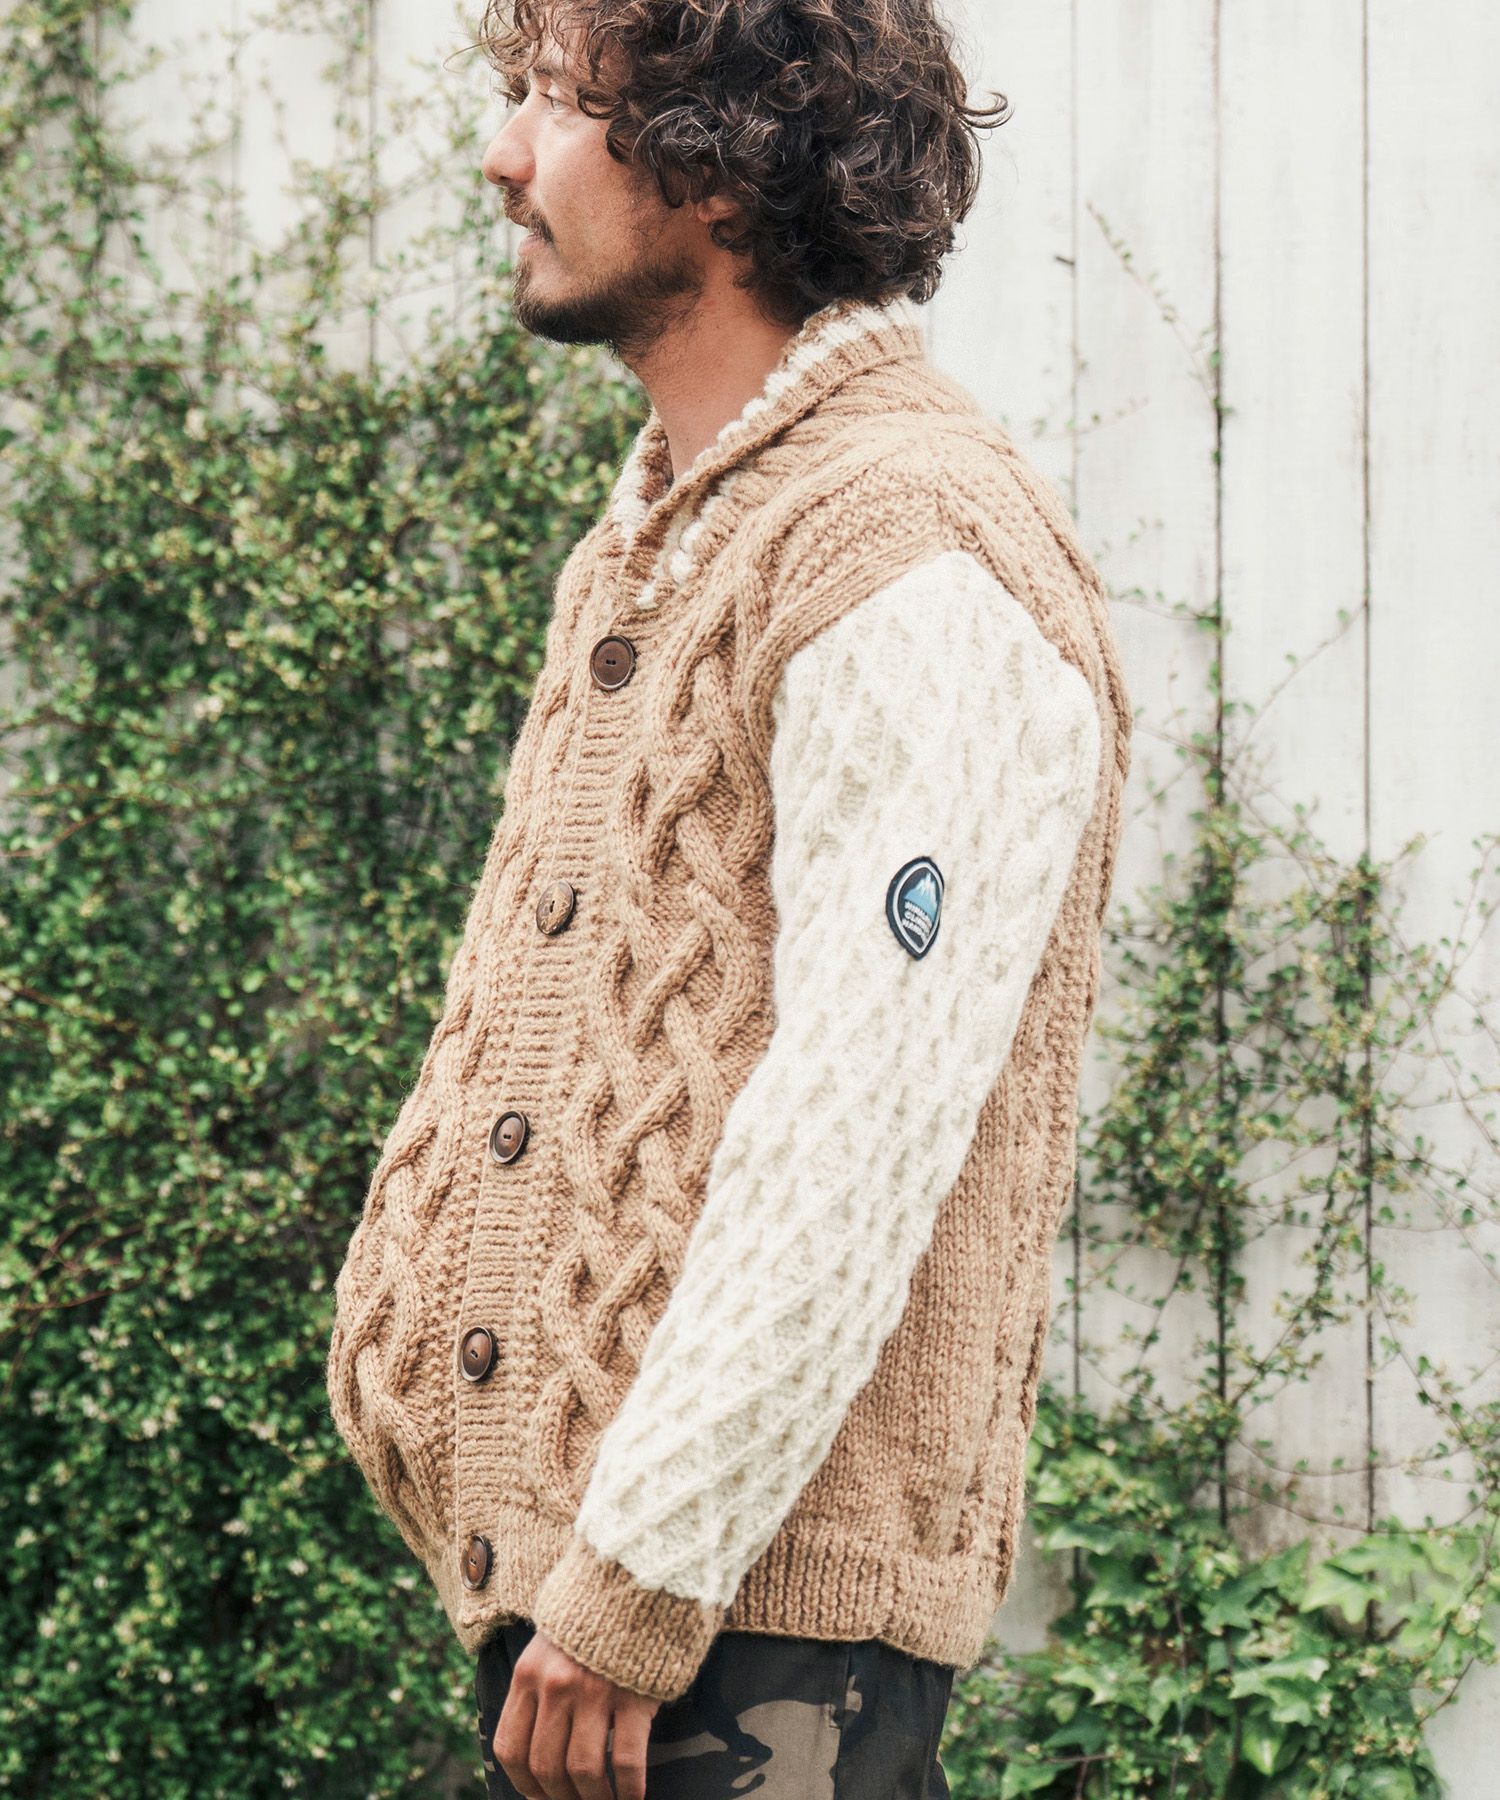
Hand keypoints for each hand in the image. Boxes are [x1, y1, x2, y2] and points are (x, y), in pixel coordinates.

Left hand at [494, 1627, 660, 1799]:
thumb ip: (538, 1690)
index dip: (524, 1785)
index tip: (541, 1798)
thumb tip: (537, 1757)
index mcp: (529, 1674)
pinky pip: (625, 1759)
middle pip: (546, 1766)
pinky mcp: (632, 1694)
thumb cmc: (592, 1622)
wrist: (636, 1578)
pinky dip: (629, 1789)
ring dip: (594, 1799)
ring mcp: (594, 1691)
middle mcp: (555, 1685)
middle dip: (561, 1798)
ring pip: (583, 1770)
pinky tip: (634, 1798)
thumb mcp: (549, 1647)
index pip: (511, 1748)